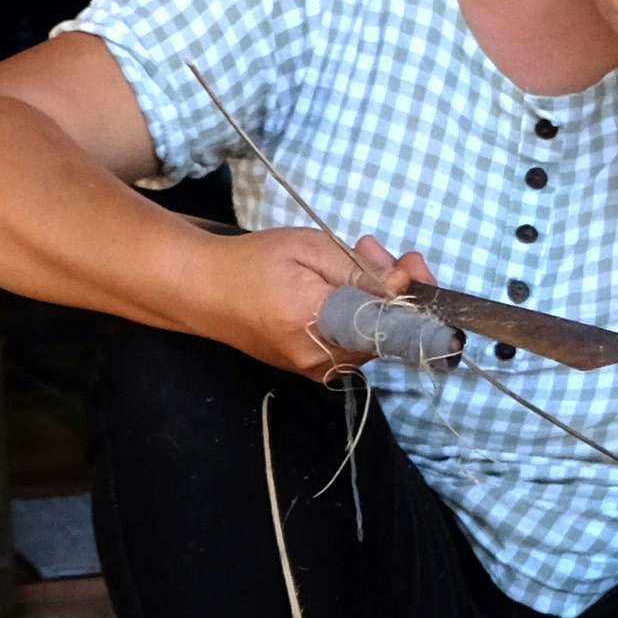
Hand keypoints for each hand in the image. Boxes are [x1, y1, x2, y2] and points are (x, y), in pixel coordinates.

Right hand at [198, 225, 433, 378]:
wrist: (202, 289)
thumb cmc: (252, 261)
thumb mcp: (310, 248)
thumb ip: (359, 270)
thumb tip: (404, 285)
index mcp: (315, 325)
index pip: (388, 326)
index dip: (413, 298)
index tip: (415, 268)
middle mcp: (319, 359)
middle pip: (385, 332)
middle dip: (393, 289)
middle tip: (377, 250)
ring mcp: (315, 368)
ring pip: (371, 336)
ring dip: (376, 296)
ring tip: (359, 256)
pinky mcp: (311, 366)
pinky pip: (351, 341)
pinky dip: (359, 310)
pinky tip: (347, 280)